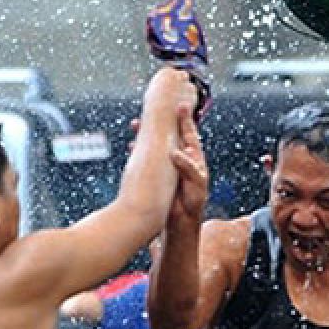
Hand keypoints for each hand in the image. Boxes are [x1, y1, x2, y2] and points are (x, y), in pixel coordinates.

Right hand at [143, 68, 207, 222]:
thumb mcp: (196, 185)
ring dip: (147, 134)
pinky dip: (140, 150)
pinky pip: (148, 157)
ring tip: (136, 125)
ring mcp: (168, 166)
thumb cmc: (193, 204)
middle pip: (170, 135)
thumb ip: (188, 168)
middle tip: (151, 111)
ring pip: (157, 144)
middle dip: (161, 122)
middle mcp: (181, 159)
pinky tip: (132, 145)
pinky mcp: (157, 174)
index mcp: (195, 159)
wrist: (180, 223)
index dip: (186, 120)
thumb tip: (175, 152)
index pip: (191, 135)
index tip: (180, 106)